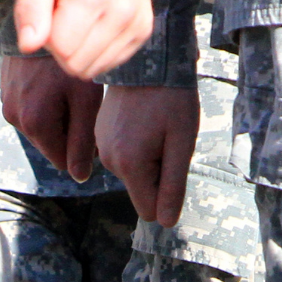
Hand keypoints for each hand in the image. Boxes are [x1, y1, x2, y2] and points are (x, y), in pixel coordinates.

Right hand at [0, 55, 103, 182]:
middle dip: (67, 130)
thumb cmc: (68, 62)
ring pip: (38, 124)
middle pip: (49, 142)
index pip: (61, 159)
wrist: (41, 22)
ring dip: (54, 115)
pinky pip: (28, 106)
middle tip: (83, 102)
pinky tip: (54, 82)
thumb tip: (80, 177)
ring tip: (68, 89)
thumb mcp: (85, 102)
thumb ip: (82, 143)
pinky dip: (42, 100)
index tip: (93, 124)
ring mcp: (7, 103)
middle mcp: (15, 119)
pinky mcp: (5, 89)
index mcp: (35, 125)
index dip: (81, 149)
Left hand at [15, 0, 153, 79]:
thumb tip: (29, 45)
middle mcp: (122, 12)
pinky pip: (110, 62)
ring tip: (82, 9)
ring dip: (81, 44)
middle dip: (64, 40)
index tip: (54, 4)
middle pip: (76, 64)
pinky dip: (97, 47)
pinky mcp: (143, 29)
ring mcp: (136, 22)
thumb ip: (31, 6)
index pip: (60, 50)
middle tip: (67, 6)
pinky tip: (96, 19)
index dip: (48, 31)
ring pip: (93, 68)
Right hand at [95, 84, 196, 223]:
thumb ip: (172, 186)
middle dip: (157, 170)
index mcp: (129, 165)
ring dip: (147, 155)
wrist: (148, 59)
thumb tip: (164, 222)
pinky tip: (143, 117)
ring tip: (155, 123)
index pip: (149, 209)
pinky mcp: (99, 133)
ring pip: (132, 171)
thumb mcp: (181, 143)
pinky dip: (135, 142)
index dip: (167, 192)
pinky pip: (122, 153)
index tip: (174, 157)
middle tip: (167, 135)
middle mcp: (108, 160)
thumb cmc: (172, 99)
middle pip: (141, 188)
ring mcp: (100, 146)